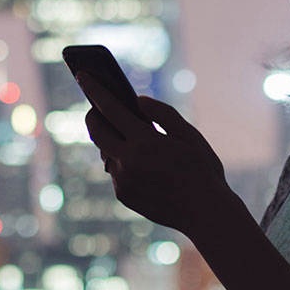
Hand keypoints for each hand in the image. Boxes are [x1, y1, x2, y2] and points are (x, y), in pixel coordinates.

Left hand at [75, 74, 238, 235]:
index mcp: (145, 142)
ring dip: (111, 139)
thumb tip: (137, 101)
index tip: (82, 75)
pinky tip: (139, 160)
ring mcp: (123, 181)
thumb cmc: (203, 170)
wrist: (207, 214)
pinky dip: (123, 160)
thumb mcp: (190, 135)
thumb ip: (162, 114)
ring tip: (123, 131)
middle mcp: (128, 161)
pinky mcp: (124, 196)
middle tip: (98, 106)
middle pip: (96, 131)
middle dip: (94, 115)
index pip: (110, 108)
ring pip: (106, 151)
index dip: (95, 89)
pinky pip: (116, 171)